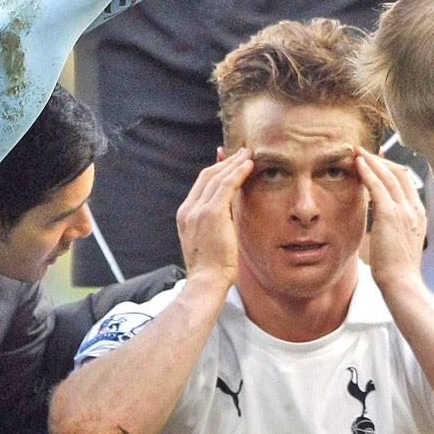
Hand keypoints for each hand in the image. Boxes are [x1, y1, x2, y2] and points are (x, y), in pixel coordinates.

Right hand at [175, 148, 251, 287]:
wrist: (206, 281)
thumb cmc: (211, 268)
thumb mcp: (208, 241)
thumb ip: (213, 225)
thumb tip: (226, 216)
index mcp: (185, 215)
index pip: (200, 184)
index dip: (216, 170)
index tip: (228, 161)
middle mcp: (188, 209)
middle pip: (207, 176)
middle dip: (226, 162)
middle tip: (241, 152)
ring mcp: (198, 209)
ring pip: (217, 177)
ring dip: (234, 163)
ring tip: (248, 154)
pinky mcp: (211, 212)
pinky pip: (226, 185)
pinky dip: (238, 172)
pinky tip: (249, 165)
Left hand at [356, 148, 426, 289]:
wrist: (402, 282)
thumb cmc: (396, 267)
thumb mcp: (399, 239)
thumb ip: (393, 224)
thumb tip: (380, 215)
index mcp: (418, 214)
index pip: (406, 181)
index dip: (389, 167)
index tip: (375, 160)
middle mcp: (415, 209)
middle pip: (399, 173)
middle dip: (380, 159)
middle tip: (363, 151)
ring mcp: (405, 211)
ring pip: (389, 176)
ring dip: (372, 161)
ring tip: (357, 152)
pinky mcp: (391, 215)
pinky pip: (378, 186)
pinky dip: (368, 172)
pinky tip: (358, 164)